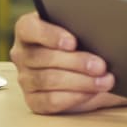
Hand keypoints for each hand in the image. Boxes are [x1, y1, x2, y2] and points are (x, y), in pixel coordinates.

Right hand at [8, 11, 126, 114]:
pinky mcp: (34, 100)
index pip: (29, 28)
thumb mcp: (83, 31)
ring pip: (49, 80)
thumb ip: (84, 26)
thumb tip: (102, 28)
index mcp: (28, 30)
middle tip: (100, 65)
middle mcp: (22, 54)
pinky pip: (50, 101)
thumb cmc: (85, 44)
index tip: (73, 42)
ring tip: (105, 80)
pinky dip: (74, 97)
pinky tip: (92, 92)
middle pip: (43, 57)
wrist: (91, 71)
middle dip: (76, 62)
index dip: (50, 35)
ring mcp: (25, 79)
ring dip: (81, 81)